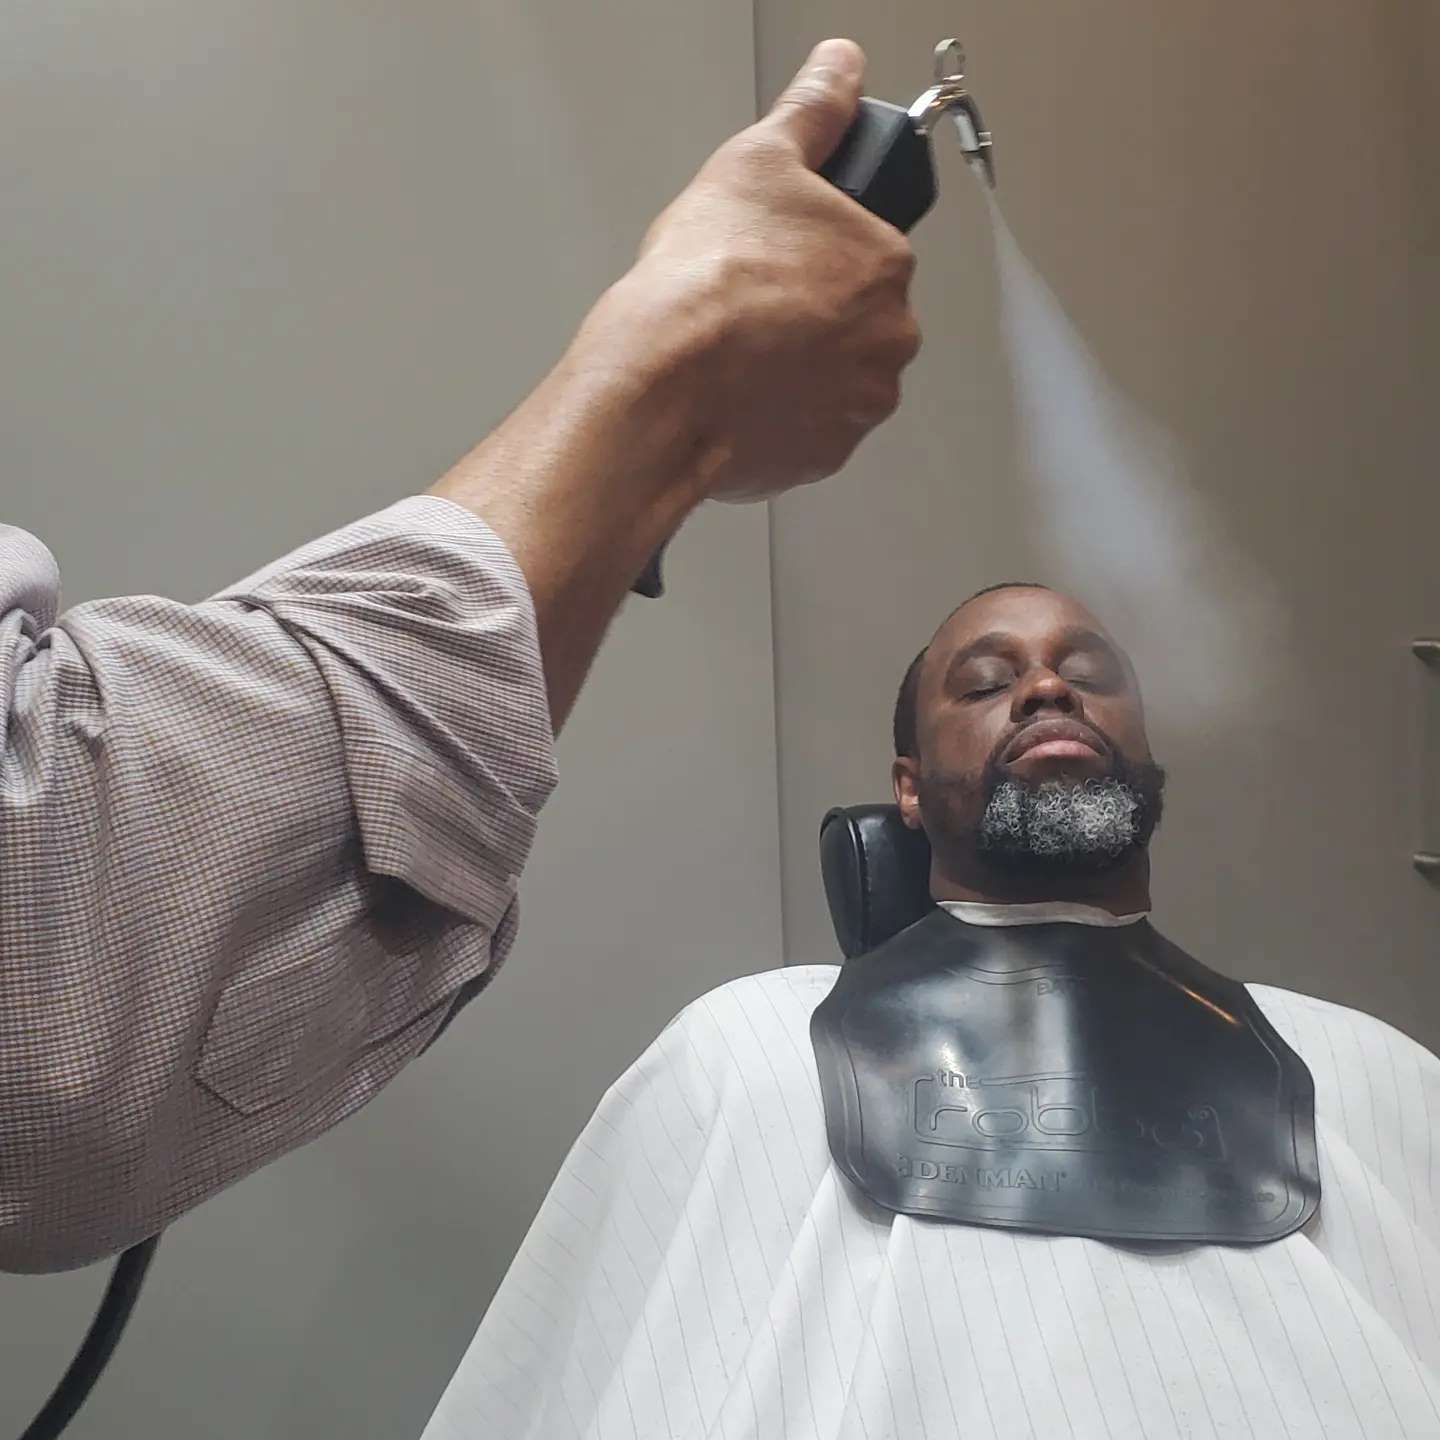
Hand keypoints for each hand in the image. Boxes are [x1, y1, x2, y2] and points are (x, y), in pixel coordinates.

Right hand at [596, 39, 922, 501]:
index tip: (771, 258)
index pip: (863, 250)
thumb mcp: (755, 161)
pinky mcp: (821, 459)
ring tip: (736, 354)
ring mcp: (857, 408)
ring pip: (832, 378)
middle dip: (809, 313)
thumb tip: (841, 68)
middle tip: (748, 304)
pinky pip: (805, 432)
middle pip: (853, 319)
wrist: (665, 385)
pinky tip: (734, 395)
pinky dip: (776, 417)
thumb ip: (811, 111)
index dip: (811, 251)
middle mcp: (888, 343)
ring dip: (795, 368)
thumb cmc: (707, 281)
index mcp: (886, 267)